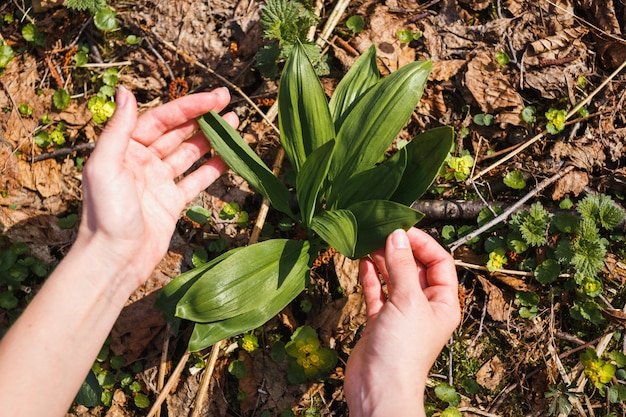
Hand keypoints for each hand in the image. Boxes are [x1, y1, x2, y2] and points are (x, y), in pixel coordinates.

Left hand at [77, 87, 237, 293]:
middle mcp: (143, 161)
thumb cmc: (105, 213)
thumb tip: (125, 91)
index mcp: (125, 149)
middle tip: (228, 102)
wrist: (115, 259)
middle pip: (178, 132)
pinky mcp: (172, 202)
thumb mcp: (105, 166)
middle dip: (203, 117)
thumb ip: (118, 129)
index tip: (214, 98)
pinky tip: (230, 157)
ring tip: (234, 123)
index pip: (161, 120)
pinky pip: (196, 180)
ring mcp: (159, 182)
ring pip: (190, 153)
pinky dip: (213, 168)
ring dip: (211, 138)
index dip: (188, 107)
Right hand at [344, 228, 459, 416]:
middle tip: (381, 232)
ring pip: (394, 278)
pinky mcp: (380, 321)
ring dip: (383, 260)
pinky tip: (363, 261)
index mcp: (443, 303)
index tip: (402, 228)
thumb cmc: (403, 351)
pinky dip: (371, 277)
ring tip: (369, 241)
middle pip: (415, 268)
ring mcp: (401, 314)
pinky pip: (377, 292)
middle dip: (400, 249)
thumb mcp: (407, 300)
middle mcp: (424, 307)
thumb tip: (397, 235)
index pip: (439, 262)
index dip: (423, 244)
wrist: (379, 389)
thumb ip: (402, 265)